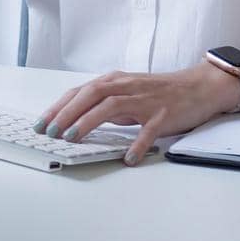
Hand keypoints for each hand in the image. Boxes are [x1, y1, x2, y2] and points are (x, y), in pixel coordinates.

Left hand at [33, 63, 239, 165]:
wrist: (198, 86)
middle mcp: (126, 87)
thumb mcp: (127, 92)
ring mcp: (145, 100)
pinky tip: (127, 158)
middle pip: (90, 95)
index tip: (41, 122)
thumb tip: (75, 118)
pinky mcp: (163, 114)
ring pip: (111, 107)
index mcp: (115, 81)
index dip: (58, 107)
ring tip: (72, 138)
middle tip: (50, 131)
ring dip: (88, 122)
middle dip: (66, 113)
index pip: (80, 92)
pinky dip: (137, 144)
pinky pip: (148, 130)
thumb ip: (104, 102)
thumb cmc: (159, 92)